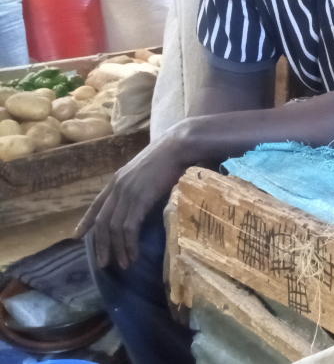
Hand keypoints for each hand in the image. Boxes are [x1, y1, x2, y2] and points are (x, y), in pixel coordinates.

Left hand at [76, 126, 189, 268]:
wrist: (179, 145)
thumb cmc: (170, 155)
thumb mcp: (146, 170)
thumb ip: (139, 184)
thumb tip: (142, 199)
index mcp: (117, 180)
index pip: (96, 204)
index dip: (86, 221)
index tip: (78, 235)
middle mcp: (118, 188)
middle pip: (102, 222)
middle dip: (101, 244)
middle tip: (104, 263)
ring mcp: (127, 193)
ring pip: (113, 228)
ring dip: (117, 249)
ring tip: (124, 264)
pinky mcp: (139, 200)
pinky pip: (128, 228)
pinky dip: (129, 244)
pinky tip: (134, 254)